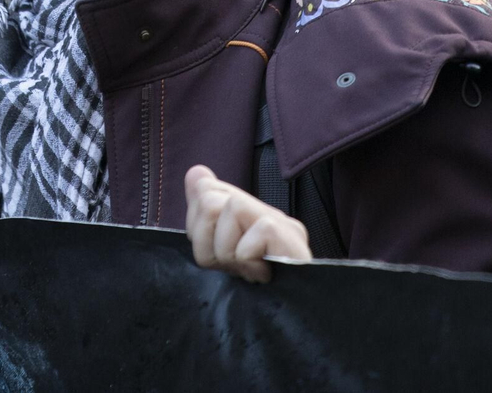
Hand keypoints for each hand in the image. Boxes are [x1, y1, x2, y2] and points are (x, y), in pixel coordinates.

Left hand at [184, 165, 311, 283]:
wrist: (295, 320)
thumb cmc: (257, 293)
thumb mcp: (223, 252)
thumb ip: (206, 213)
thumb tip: (195, 172)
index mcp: (251, 212)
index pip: (206, 191)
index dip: (197, 226)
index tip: (216, 252)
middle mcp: (268, 212)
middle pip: (210, 199)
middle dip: (207, 241)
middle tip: (231, 263)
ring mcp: (282, 223)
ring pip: (228, 210)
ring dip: (227, 252)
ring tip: (246, 269)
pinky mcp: (290, 238)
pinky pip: (247, 238)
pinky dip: (246, 261)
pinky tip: (261, 274)